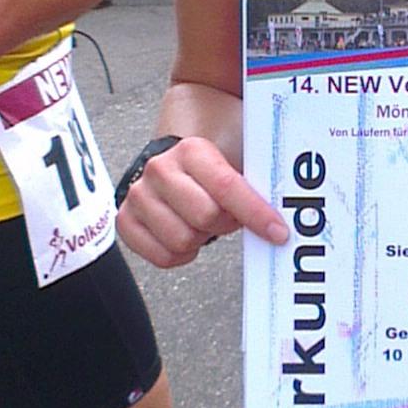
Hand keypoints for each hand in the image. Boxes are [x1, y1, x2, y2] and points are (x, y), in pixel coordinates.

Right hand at [116, 135, 288, 266]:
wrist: (179, 154)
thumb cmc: (215, 160)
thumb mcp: (239, 157)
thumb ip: (257, 179)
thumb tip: (281, 218)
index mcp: (191, 150)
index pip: (227, 187)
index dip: (256, 214)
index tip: (278, 232)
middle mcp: (160, 169)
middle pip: (205, 218)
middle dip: (225, 223)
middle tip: (228, 216)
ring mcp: (139, 195)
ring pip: (182, 240)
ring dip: (201, 237)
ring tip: (203, 221)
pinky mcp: (126, 220)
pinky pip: (161, 256)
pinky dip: (180, 254)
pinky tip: (186, 233)